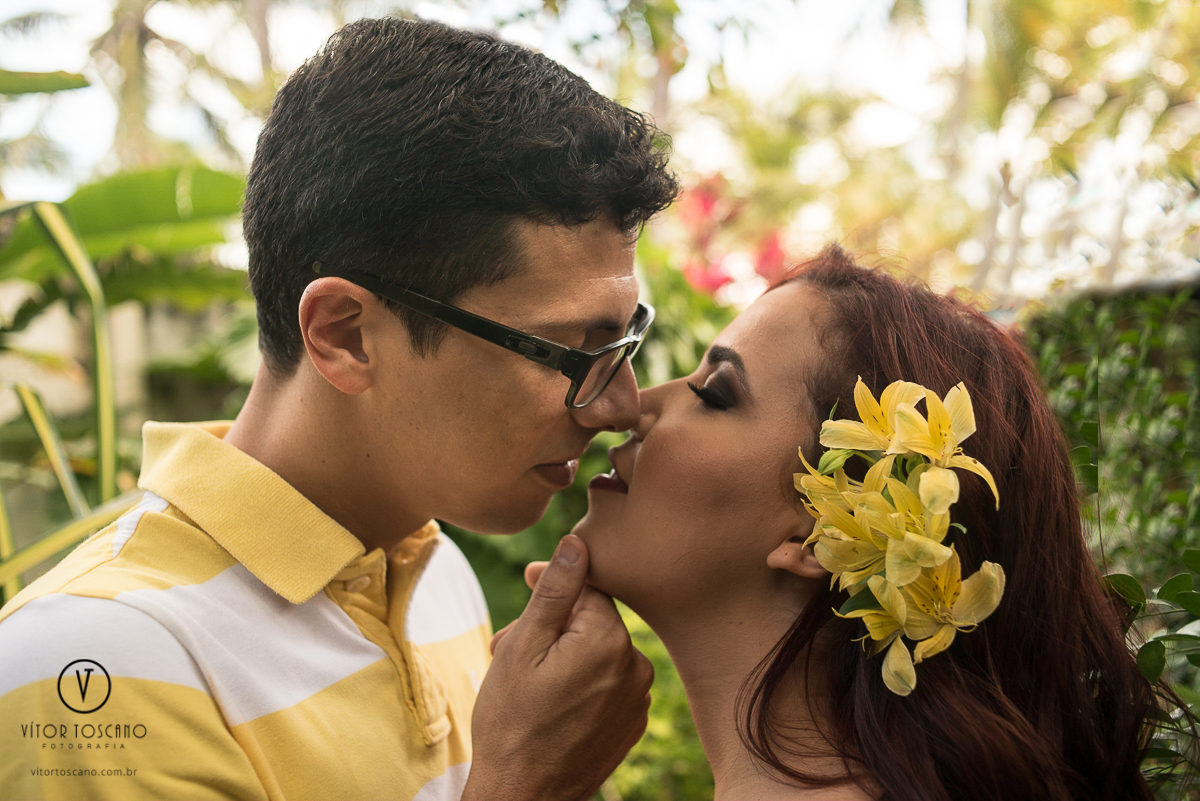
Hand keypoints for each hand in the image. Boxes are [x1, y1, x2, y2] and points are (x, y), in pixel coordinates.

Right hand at [462, 534, 652, 800]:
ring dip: (564, 656)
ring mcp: (638, 700)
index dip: (553, 588)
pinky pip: (607, 685)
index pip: (588, 590)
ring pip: (597, 654)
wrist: (524, 796)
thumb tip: (577, 541)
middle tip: (508, 646)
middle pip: (591, 623)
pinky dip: (580, 684)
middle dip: (552, 628)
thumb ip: (556, 590)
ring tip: (526, 679)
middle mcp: (637, 666)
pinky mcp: (632, 724)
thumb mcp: (524, 646)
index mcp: (611, 640)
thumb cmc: (513, 721)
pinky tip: (549, 703)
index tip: (526, 588)